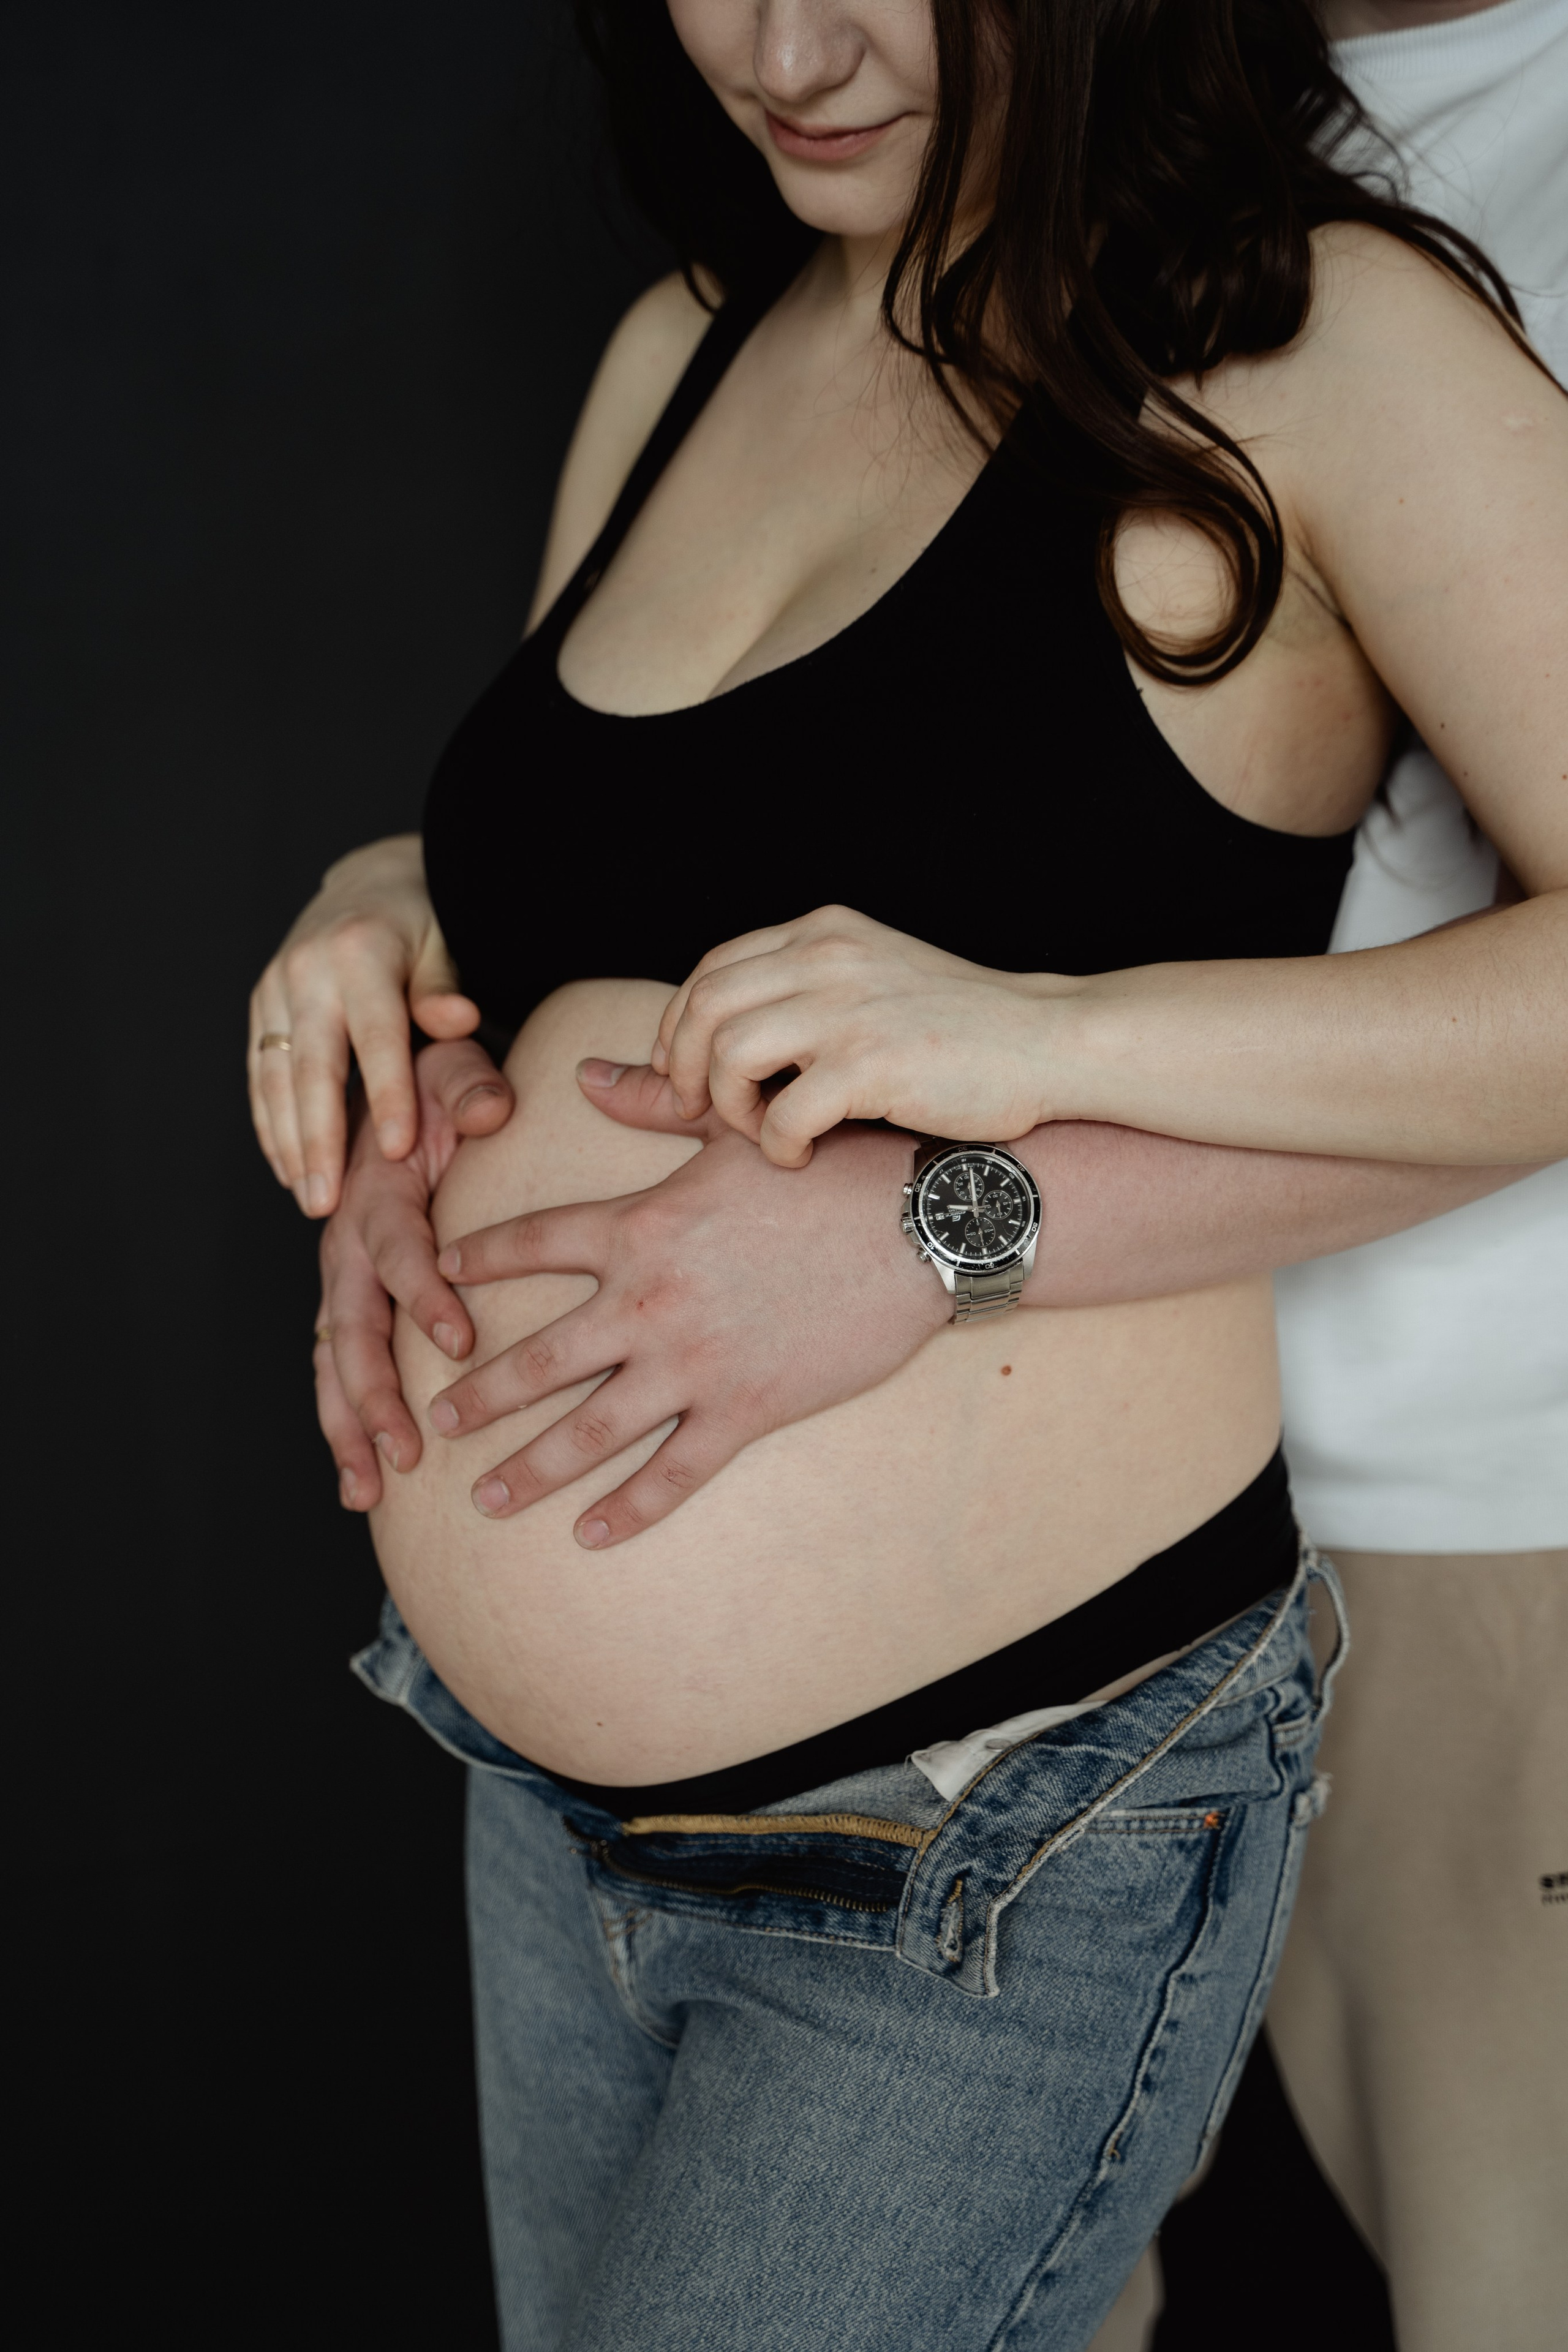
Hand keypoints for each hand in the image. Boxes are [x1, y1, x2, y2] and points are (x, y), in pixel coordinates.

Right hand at [250, 834, 480, 1216]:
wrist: (369, 884)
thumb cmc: (423, 927)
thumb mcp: (446, 945)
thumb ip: (445, 990)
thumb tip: (460, 1019)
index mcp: (361, 953)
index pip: (376, 1035)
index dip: (388, 1094)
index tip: (400, 1150)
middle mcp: (307, 970)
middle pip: (312, 1068)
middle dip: (318, 1140)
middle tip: (326, 1203)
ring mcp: (275, 988)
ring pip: (276, 1078)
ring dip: (289, 1143)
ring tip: (308, 1199)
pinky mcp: (260, 1006)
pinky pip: (260, 1074)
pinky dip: (271, 1123)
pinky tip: (287, 1167)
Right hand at [313, 1037, 512, 1508]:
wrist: (389, 1097)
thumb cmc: (432, 1090)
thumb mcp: (452, 1070)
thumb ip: (471, 1086)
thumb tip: (492, 1109)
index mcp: (377, 1195)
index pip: (399, 1251)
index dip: (425, 1296)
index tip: (462, 1341)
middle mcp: (346, 1246)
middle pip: (353, 1329)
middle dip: (375, 1394)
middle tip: (405, 1450)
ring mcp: (341, 1284)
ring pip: (333, 1367)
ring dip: (350, 1430)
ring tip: (369, 1491)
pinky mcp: (346, 1309)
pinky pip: (336, 1376)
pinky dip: (344, 1430)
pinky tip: (362, 1486)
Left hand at [425, 1062, 947, 1547]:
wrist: (917, 1224)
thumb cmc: (829, 1164)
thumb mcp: (730, 1126)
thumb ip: (648, 1102)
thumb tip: (583, 1072)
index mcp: (639, 1227)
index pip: (531, 1244)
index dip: (477, 1260)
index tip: (440, 1276)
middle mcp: (649, 1302)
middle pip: (538, 1359)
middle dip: (478, 1395)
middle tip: (435, 1420)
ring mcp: (694, 1364)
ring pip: (589, 1430)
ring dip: (529, 1469)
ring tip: (484, 1499)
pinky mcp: (746, 1408)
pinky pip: (674, 1472)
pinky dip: (629, 1508)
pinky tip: (589, 1535)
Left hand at [650, 904, 1077, 1166]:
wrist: (1049, 1042)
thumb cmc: (958, 1031)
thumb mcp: (866, 992)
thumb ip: (787, 1008)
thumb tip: (697, 1051)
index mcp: (823, 934)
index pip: (711, 970)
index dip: (680, 1028)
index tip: (688, 1073)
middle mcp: (827, 959)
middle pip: (704, 1007)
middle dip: (682, 1069)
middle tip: (701, 1112)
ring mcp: (849, 1008)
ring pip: (729, 1054)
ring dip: (729, 1107)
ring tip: (762, 1131)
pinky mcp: (872, 1064)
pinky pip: (782, 1113)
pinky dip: (776, 1146)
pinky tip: (802, 1156)